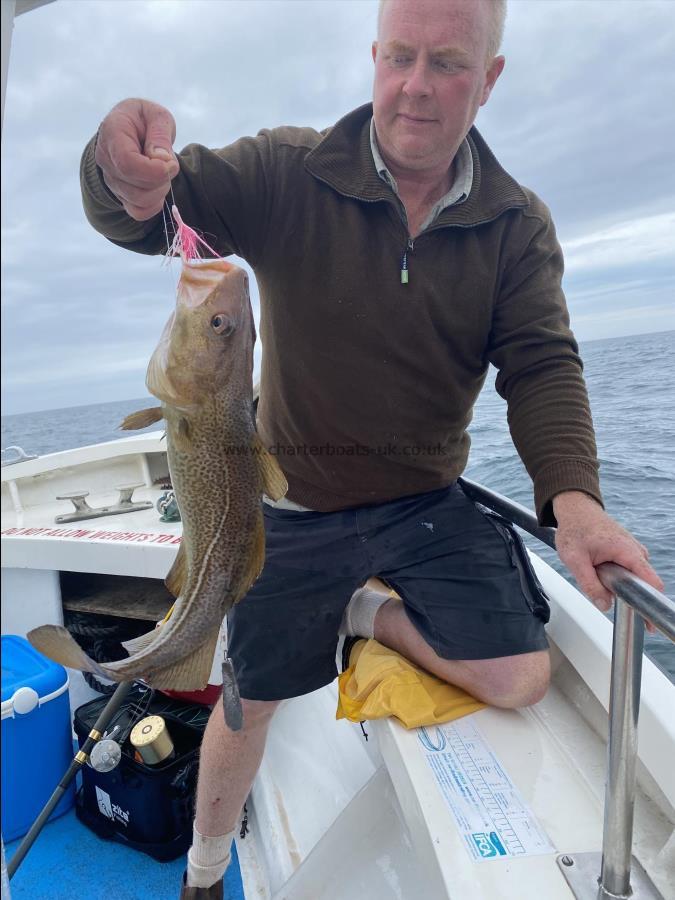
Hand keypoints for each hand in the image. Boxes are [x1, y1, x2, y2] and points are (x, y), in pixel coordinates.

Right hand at [95, 98, 179, 219]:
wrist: (131, 130)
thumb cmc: (145, 120)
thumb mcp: (157, 116)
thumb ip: (160, 135)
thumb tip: (162, 160)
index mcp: (112, 133)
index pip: (127, 163)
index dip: (153, 171)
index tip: (171, 164)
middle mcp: (106, 159)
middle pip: (135, 187)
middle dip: (162, 180)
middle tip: (170, 163)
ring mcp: (111, 180)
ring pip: (139, 201)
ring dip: (161, 190)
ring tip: (163, 172)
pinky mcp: (120, 195)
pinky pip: (139, 212)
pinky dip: (155, 204)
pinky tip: (159, 187)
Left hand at [553, 491, 663, 632]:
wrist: (575, 509)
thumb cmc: (574, 529)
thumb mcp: (575, 559)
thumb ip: (590, 584)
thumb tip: (605, 606)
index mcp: (628, 551)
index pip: (651, 583)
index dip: (651, 605)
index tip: (650, 624)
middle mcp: (636, 551)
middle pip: (642, 584)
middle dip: (627, 595)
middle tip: (604, 594)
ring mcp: (634, 551)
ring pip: (633, 578)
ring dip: (618, 584)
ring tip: (595, 572)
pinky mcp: (628, 552)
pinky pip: (628, 571)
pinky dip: (616, 576)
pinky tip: (599, 569)